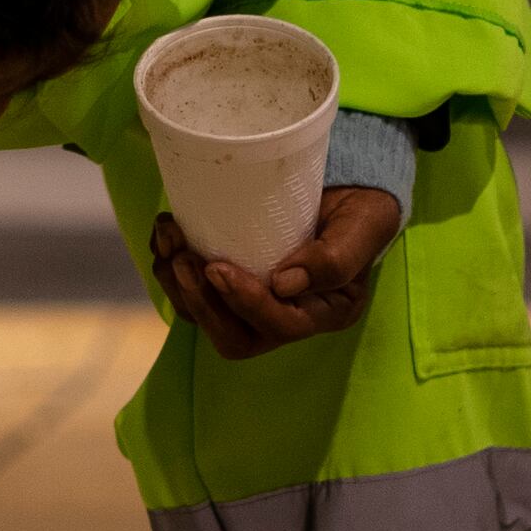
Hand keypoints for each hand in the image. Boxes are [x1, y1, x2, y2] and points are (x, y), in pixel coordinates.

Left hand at [151, 183, 399, 361]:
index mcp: (323, 313)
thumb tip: (283, 285)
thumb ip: (335, 258)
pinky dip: (170, 267)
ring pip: (205, 317)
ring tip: (169, 236)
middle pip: (234, 338)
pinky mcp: (230, 286)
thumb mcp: (364, 227)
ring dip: (177, 283)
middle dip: (201, 302)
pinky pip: (192, 292)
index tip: (218, 266)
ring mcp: (253, 305)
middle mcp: (285, 319)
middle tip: (182, 258)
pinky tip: (166, 235)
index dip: (246, 302)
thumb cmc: (361, 211)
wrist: (346, 192)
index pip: (281, 326)